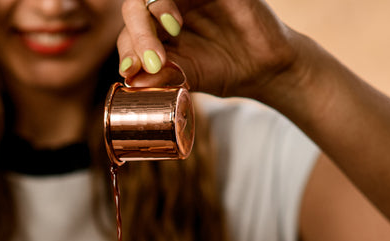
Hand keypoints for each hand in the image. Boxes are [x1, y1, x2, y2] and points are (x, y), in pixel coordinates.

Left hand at [116, 0, 302, 101]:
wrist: (262, 67)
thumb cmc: (222, 71)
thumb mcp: (188, 78)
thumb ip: (162, 78)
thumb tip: (134, 83)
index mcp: (154, 34)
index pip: (128, 36)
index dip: (127, 52)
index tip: (129, 72)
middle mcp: (165, 10)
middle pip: (135, 10)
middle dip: (138, 35)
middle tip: (150, 61)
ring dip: (154, 12)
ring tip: (169, 34)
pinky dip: (169, 2)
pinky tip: (174, 21)